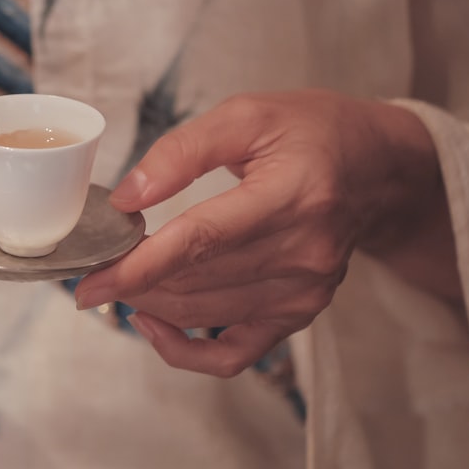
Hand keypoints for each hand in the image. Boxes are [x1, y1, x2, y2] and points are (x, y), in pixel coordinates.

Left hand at [73, 90, 452, 376]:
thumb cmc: (310, 132)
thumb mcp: (246, 115)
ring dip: (150, 303)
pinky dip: (186, 349)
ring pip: (204, 315)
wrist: (376, 168)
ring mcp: (305, 292)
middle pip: (196, 282)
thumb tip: (127, 198)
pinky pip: (234, 354)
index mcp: (291, 195)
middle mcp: (303, 253)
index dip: (138, 266)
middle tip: (94, 265)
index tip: (91, 281)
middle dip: (132, 281)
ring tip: (119, 278)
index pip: (202, 241)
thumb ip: (182, 151)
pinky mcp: (301, 313)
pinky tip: (153, 322)